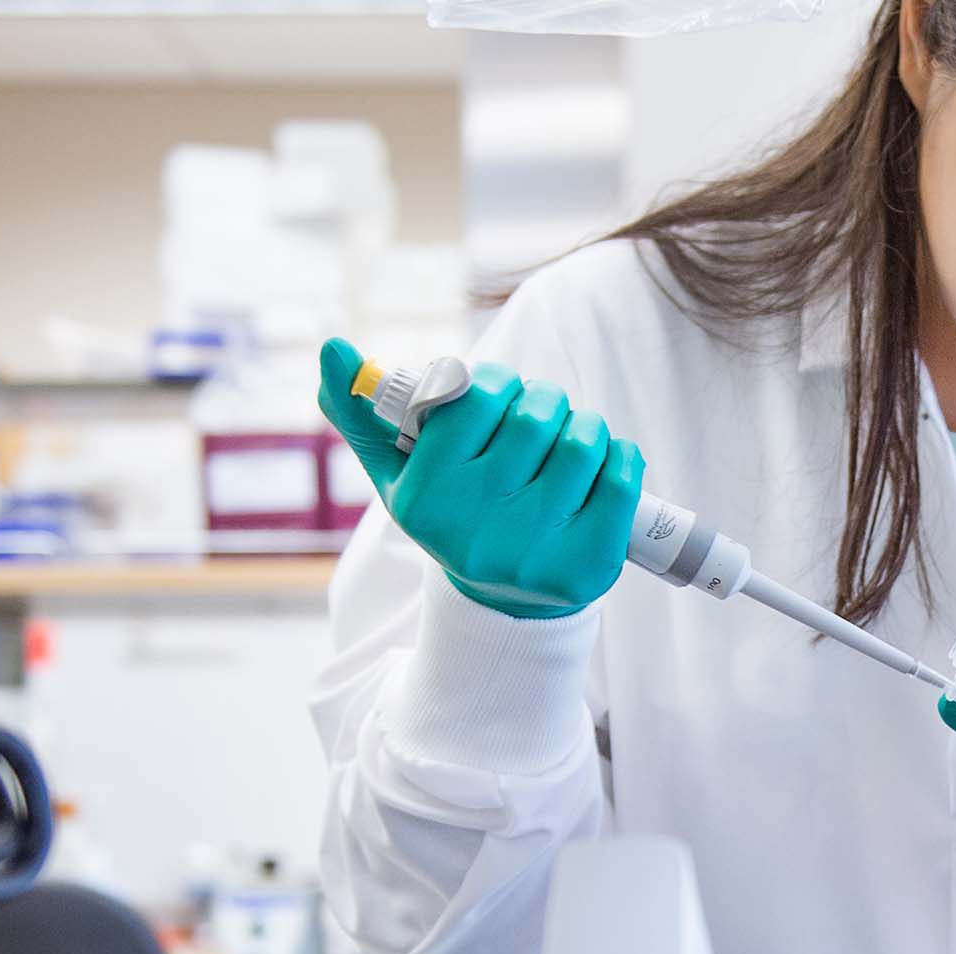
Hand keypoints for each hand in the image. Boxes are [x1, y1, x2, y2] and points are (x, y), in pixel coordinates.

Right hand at [315, 339, 643, 618]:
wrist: (502, 602)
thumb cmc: (452, 513)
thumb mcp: (399, 474)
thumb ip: (360, 414)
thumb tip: (333, 350)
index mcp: (425, 498)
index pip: (476, 396)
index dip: (495, 384)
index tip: (497, 396)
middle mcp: (474, 529)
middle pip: (533, 415)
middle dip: (542, 402)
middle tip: (537, 418)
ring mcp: (533, 551)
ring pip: (582, 441)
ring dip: (583, 427)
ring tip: (569, 441)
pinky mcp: (587, 565)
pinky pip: (622, 476)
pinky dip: (619, 456)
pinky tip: (601, 467)